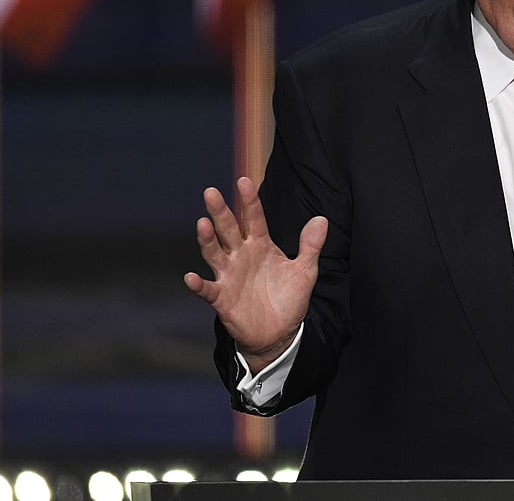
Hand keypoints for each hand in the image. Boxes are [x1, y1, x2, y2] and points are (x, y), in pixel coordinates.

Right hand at [184, 176, 326, 372]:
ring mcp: (229, 275)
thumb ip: (311, 245)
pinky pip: (208, 289)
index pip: (254, 219)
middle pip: (228, 230)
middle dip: (220, 212)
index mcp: (261, 245)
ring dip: (207, 240)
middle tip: (211, 192)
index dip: (249, 201)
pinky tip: (191, 277)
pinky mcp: (222, 298)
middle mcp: (241, 256)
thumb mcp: (305, 270)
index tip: (244, 181)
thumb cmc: (288, 298)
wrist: (279, 333)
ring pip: (215, 253)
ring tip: (203, 224)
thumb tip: (321, 219)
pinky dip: (199, 284)